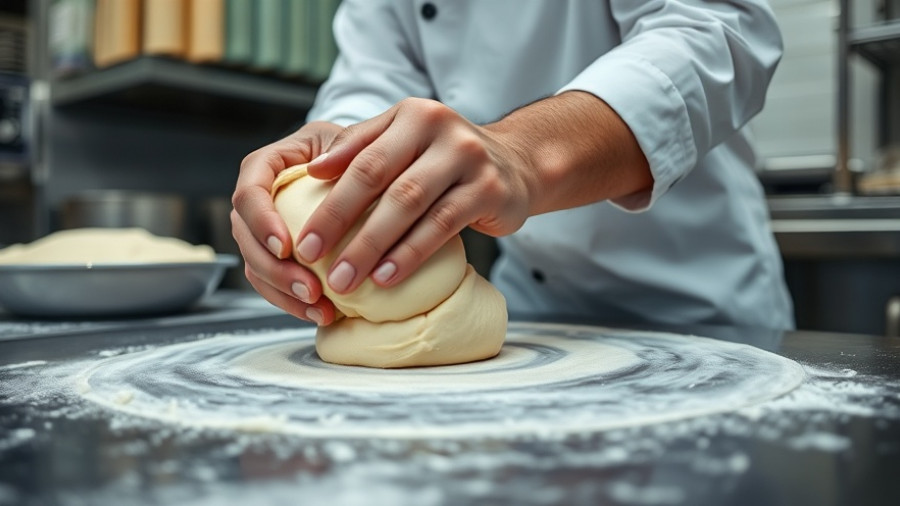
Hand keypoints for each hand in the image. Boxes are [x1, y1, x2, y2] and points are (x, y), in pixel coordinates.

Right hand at [231, 121, 342, 325]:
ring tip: (318, 308)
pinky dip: (292, 302)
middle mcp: (256, 198)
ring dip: (283, 292)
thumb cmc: (354, 148)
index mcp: (266, 164)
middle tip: (309, 289)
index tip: (285, 246)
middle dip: (274, 268)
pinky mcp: (275, 255)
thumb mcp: (351, 140)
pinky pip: (272, 283)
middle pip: (245, 236)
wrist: (358, 166)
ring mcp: (262, 228)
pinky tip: (318, 313)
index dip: (261, 221)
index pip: (249, 192)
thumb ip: (341, 149)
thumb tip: (321, 169)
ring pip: (255, 265)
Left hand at [295, 97, 540, 294]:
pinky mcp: (490, 190)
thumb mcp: (407, 140)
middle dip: (340, 222)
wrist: (518, 164)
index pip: (360, 158)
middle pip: (380, 179)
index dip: (328, 200)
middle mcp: (440, 129)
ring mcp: (468, 158)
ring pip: (409, 204)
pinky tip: (387, 277)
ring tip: (346, 278)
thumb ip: (362, 147)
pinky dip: (411, 253)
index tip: (302, 239)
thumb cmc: (448, 159)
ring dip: (373, 246)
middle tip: (313, 260)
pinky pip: (442, 225)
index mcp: (412, 115)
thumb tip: (315, 169)